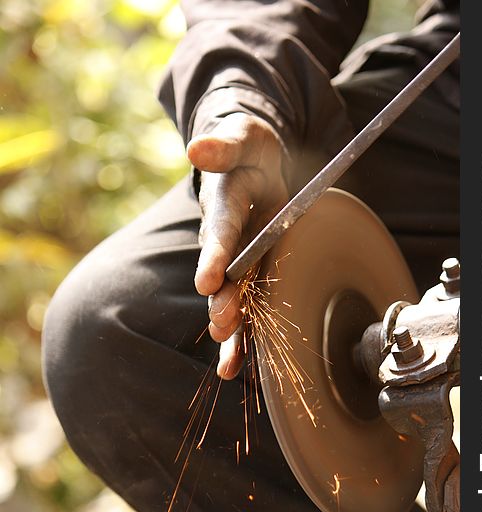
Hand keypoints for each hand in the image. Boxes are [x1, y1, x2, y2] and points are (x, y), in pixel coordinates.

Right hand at [187, 113, 288, 379]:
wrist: (253, 166)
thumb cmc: (250, 150)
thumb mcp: (244, 139)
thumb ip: (224, 144)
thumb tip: (195, 148)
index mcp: (224, 209)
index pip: (219, 233)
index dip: (213, 257)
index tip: (207, 281)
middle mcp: (225, 243)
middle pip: (223, 276)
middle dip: (223, 301)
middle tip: (222, 323)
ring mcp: (237, 263)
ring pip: (231, 301)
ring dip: (231, 330)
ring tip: (230, 360)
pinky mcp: (252, 276)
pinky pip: (247, 310)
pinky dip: (242, 339)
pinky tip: (236, 369)